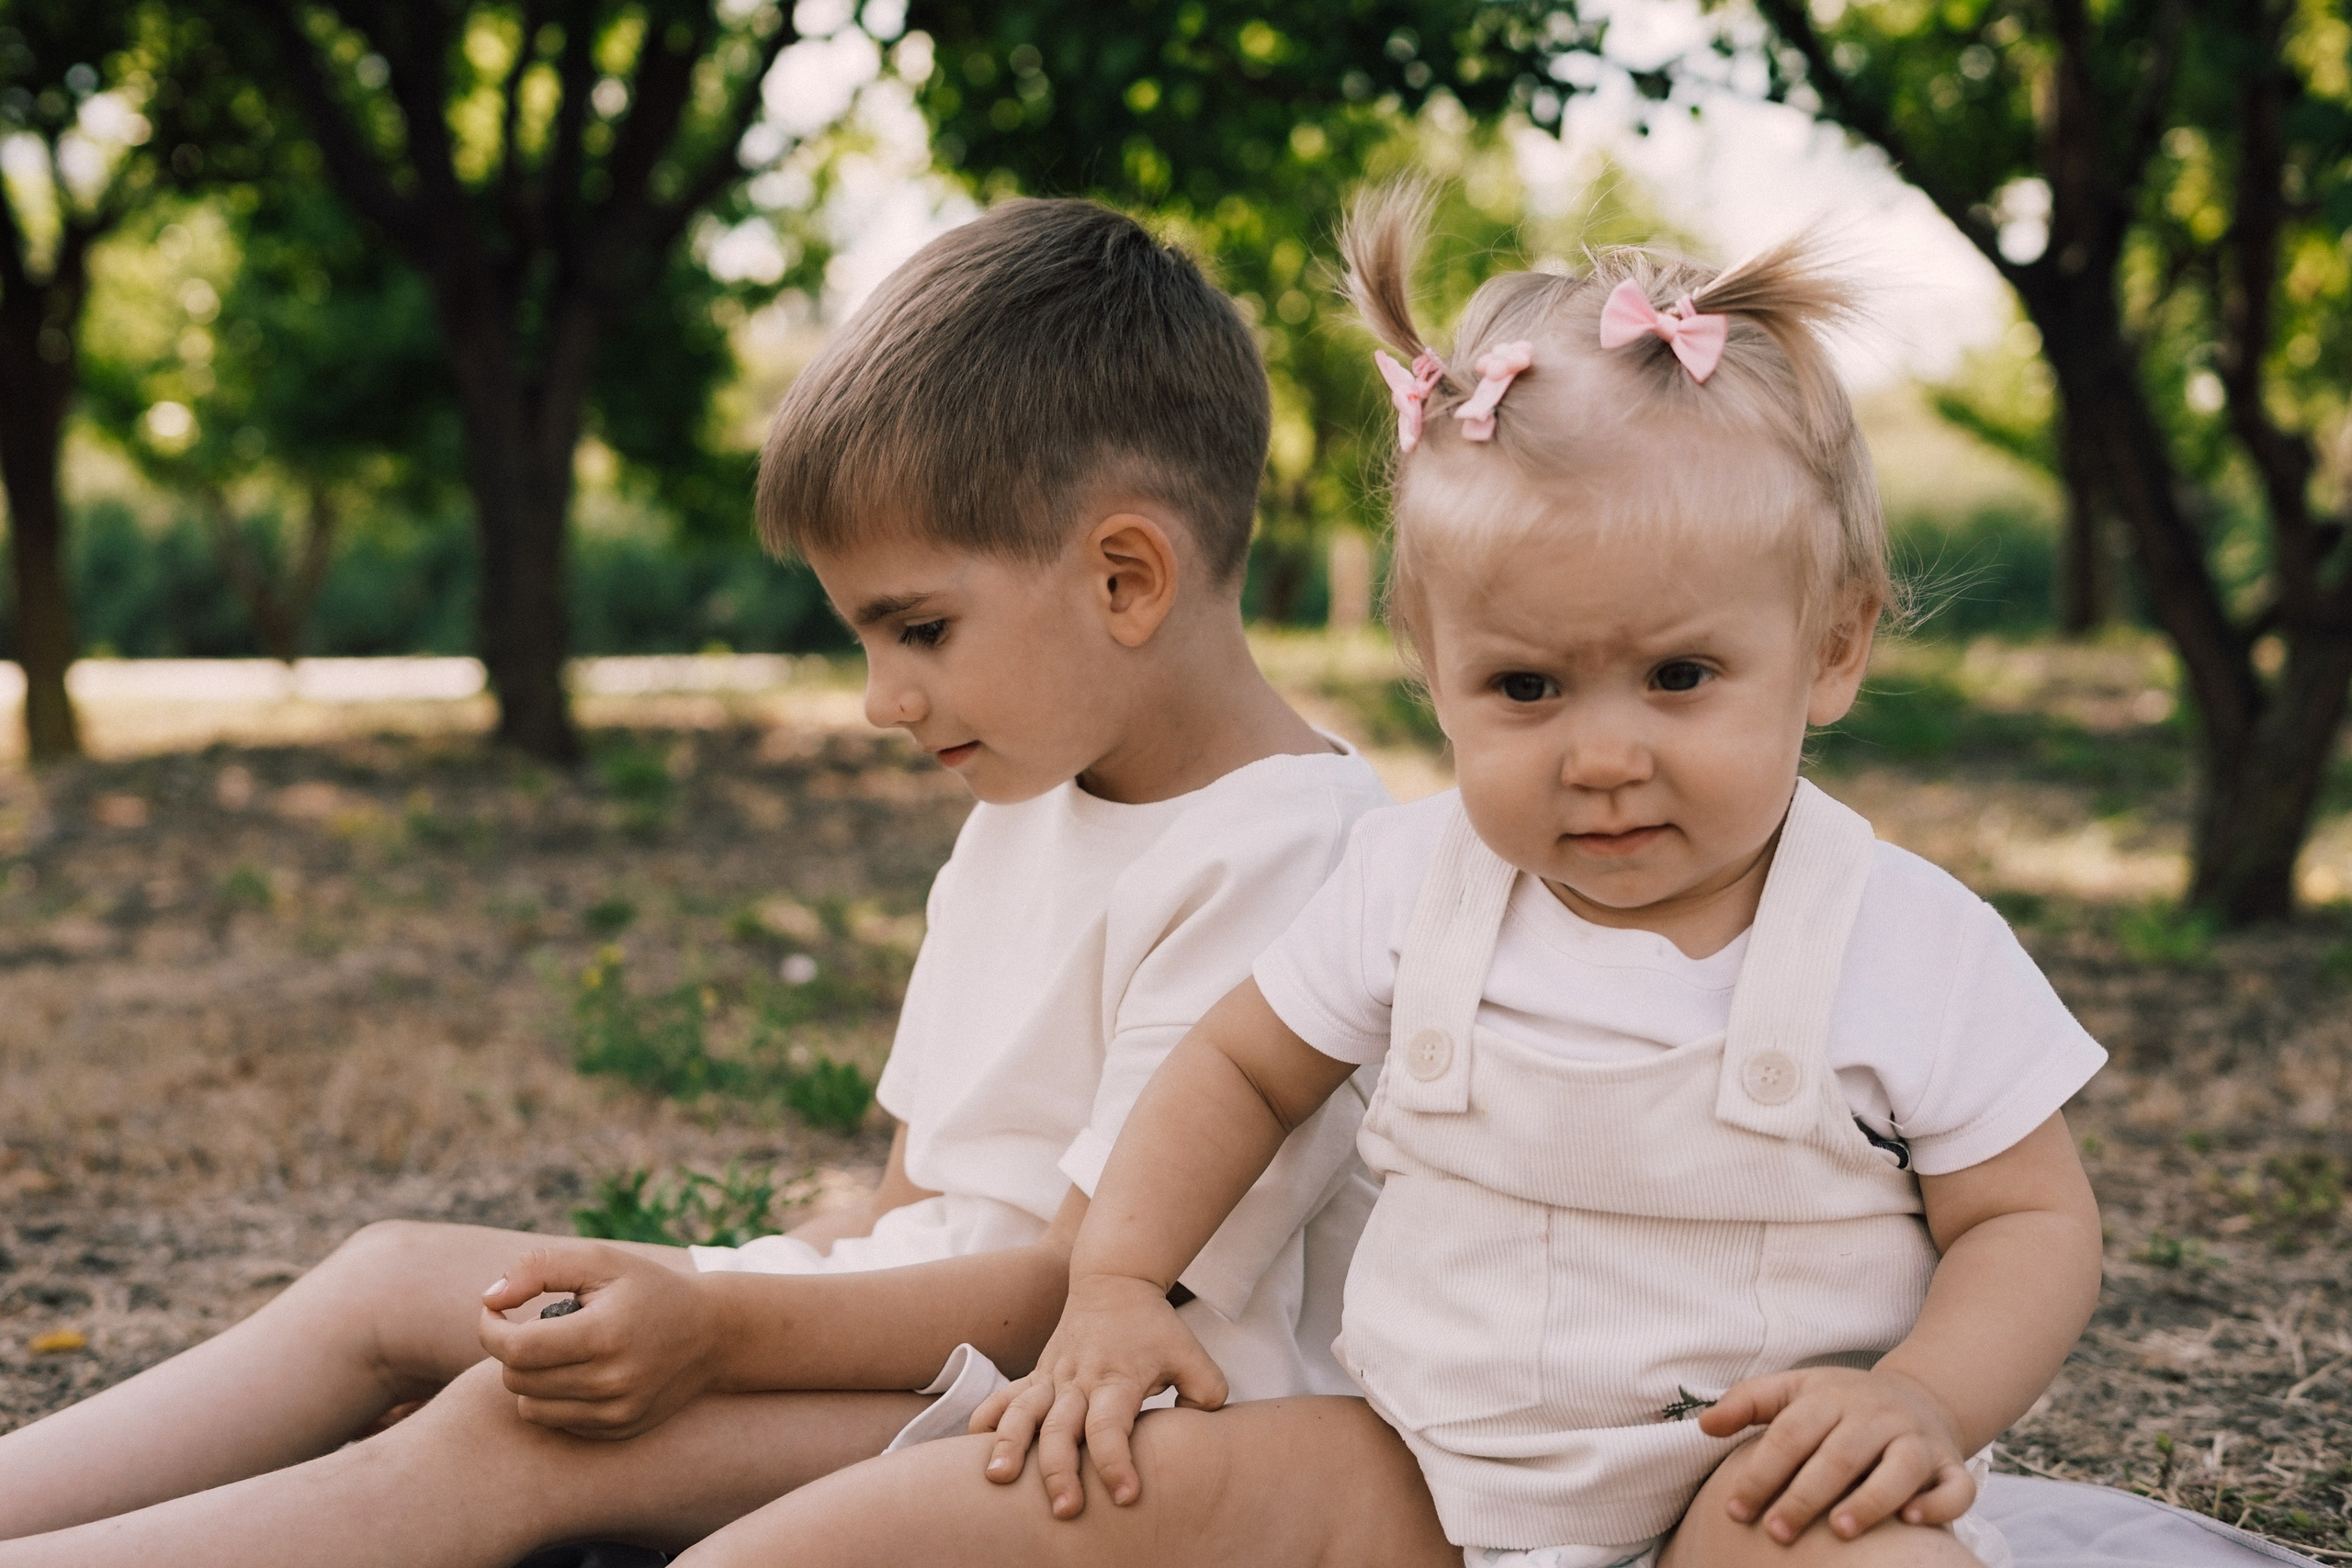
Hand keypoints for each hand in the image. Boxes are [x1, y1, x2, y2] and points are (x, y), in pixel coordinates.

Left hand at [477, 1243, 721, 1439]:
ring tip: (559, 1349)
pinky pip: (556, 1422)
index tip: (495, 1311)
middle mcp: (612, 1381)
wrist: (712, 1333)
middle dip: (512, 1350)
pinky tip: (580, 1371)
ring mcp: (616, 1412)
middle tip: (535, 1325)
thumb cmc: (647, 1289)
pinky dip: (554, 1398)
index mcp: (605, 1334)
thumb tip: (489, 1298)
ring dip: (530, 1377)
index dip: (491, 1329)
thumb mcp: (600, 1261)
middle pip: (517, 1379)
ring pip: (530, 1407)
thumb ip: (539, 1268)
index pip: (517, 1348)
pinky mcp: (618, 1431)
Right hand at [970, 1273, 1228, 1518]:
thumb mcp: (1191, 1354)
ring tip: (998, 1478)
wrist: (1114, 1281)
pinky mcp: (1036, 1376)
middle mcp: (1079, 1380)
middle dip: (1060, 1471)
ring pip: (1023, 1412)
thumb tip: (1202, 1427)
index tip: (1126, 1496)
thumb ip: (1206, 1392)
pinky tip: (973, 1448)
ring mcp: (1053, 1377)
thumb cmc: (1155, 1327)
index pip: (1111, 1426)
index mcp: (1117, 1379)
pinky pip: (1005, 1398)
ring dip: (1009, 1444)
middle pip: (1062, 1429)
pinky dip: (986, 1420)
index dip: (1116, 1462)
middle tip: (1065, 1510)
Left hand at [1698, 1366, 1974, 1542]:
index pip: (1791, 1434)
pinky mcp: (1952, 1464)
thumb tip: (1704, 1425)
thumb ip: (1749, 1402)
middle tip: (1777, 1533)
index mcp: (1831, 1397)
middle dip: (1805, 1496)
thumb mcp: (1796, 1390)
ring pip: (1899, 1468)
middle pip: (1839, 1455)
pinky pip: (1956, 1487)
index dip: (1761, 1472)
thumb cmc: (1842, 1404)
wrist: (1921, 1396)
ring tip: (1839, 1531)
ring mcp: (1917, 1439)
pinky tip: (1911, 1522)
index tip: (1737, 1510)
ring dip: (1871, 1500)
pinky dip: (1937, 1506)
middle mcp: (1876, 1416)